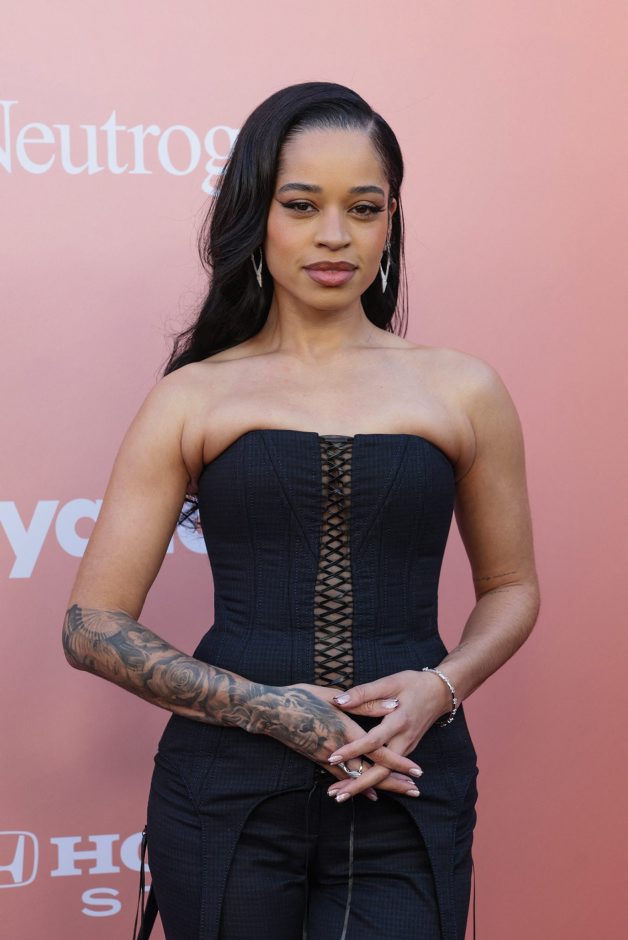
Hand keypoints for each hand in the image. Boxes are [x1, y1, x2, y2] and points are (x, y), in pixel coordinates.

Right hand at [250, 681, 422, 799]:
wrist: (269, 712)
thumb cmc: (300, 697)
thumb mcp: (333, 695)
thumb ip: (365, 702)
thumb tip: (392, 705)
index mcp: (345, 729)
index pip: (378, 751)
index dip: (398, 762)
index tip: (417, 771)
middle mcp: (338, 749)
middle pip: (372, 770)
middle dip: (395, 781)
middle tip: (416, 791)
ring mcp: (327, 757)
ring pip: (359, 777)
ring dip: (380, 786)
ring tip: (401, 792)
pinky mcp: (317, 760)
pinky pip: (342, 778)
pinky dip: (358, 786)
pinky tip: (370, 795)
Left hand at [319, 670, 451, 799]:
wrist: (440, 692)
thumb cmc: (413, 684)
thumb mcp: (389, 683)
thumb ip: (364, 693)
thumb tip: (338, 701)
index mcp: (399, 722)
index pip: (373, 741)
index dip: (353, 750)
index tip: (332, 758)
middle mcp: (404, 740)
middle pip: (381, 770)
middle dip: (358, 785)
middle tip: (335, 795)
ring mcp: (406, 747)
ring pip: (385, 773)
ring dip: (363, 786)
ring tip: (340, 795)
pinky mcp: (406, 750)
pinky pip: (389, 769)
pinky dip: (373, 780)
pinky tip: (357, 785)